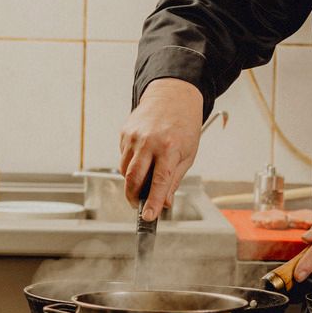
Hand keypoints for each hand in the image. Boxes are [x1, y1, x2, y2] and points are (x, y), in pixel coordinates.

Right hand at [119, 79, 203, 221]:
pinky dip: (130, 165)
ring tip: (144, 178)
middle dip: (134, 198)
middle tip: (139, 205)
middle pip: (133, 179)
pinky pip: (123, 157)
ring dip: (131, 182)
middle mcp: (149, 142)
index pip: (159, 182)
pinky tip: (142, 158)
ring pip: (125, 170)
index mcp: (170, 148)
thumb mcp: (188, 154)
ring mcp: (134, 136)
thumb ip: (174, 180)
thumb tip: (165, 203)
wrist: (172, 96)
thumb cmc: (184, 125)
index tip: (148, 217)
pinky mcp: (124, 133)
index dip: (153, 202)